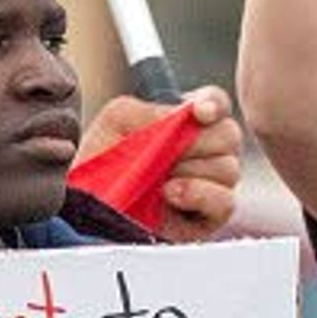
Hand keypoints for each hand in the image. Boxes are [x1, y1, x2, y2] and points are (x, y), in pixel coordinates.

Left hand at [81, 85, 243, 237]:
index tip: (199, 112)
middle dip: (195, 143)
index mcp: (185, 122)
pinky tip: (170, 193)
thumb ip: (150, 111)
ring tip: (157, 180)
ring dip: (190, 170)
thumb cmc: (101, 161)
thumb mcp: (116, 123)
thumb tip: (186, 116)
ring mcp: (211, 182)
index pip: (216, 103)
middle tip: (163, 154)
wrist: (87, 205)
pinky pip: (225, 200)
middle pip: (229, 135)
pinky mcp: (210, 214)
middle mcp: (205, 150)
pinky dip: (198, 193)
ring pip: (228, 168)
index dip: (214, 104)